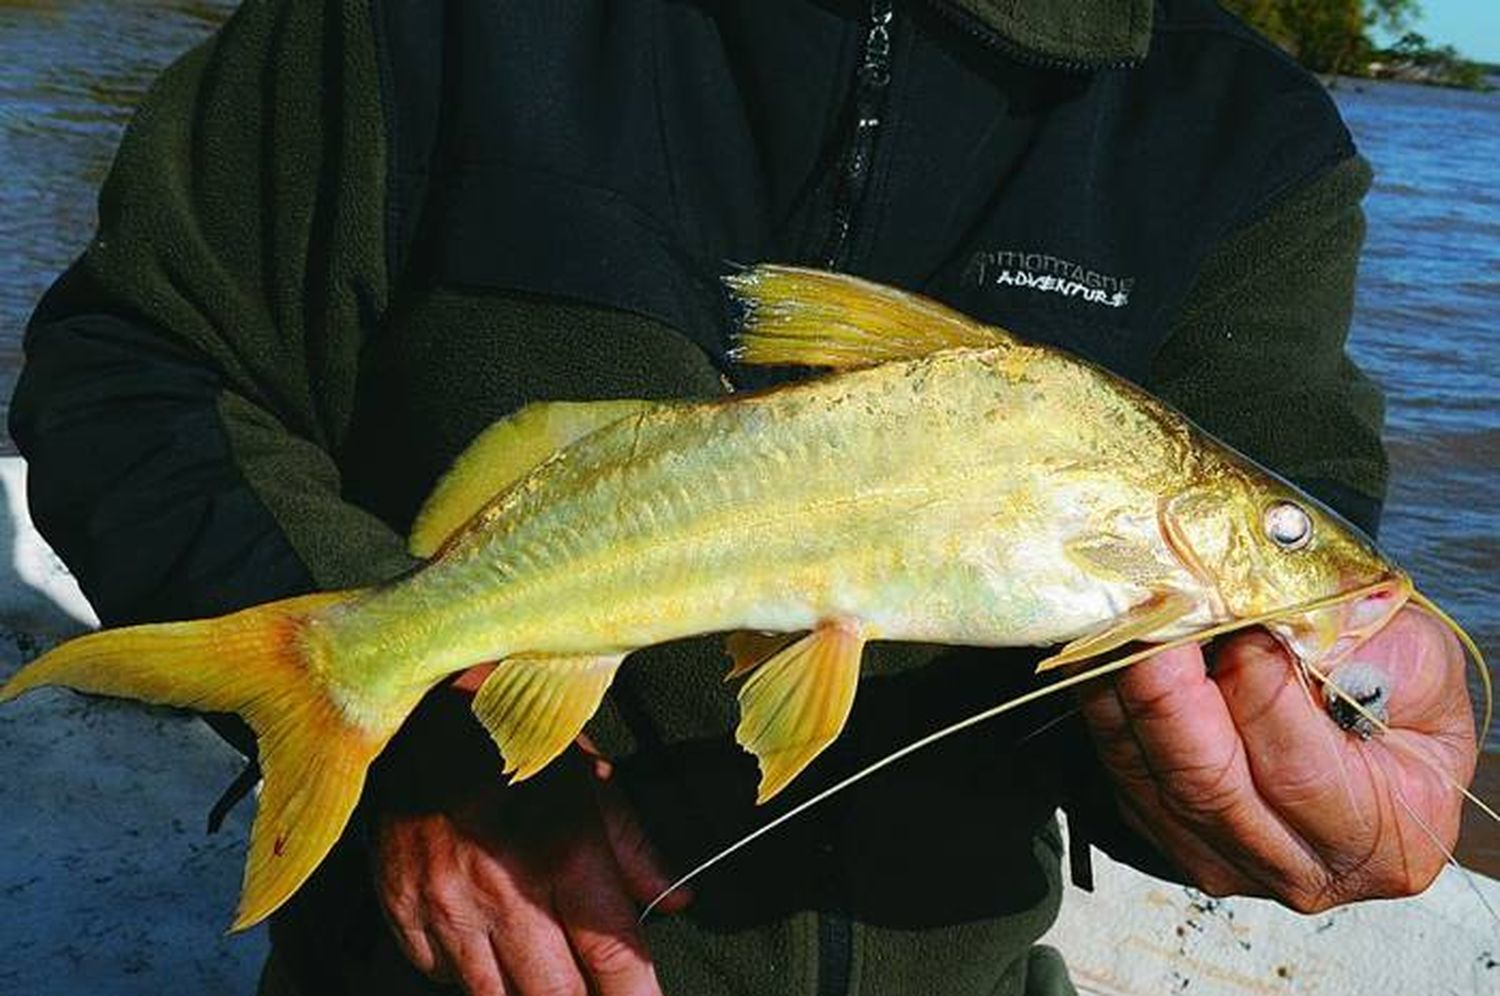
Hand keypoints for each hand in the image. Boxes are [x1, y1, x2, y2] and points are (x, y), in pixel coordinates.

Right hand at [372, 669, 688, 995]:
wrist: (418, 713)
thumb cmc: (515, 740)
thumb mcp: (590, 776)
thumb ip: (634, 846)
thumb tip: (674, 899)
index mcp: (565, 852)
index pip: (614, 957)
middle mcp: (507, 890)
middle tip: (594, 992)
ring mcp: (449, 907)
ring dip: (526, 991)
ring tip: (543, 969)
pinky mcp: (404, 913)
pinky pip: (442, 975)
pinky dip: (469, 972)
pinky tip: (485, 945)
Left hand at [1078, 606, 1477, 910]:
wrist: (1376, 712)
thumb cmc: (1399, 685)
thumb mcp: (1413, 654)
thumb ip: (1354, 646)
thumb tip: (1265, 620)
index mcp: (1382, 843)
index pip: (1297, 771)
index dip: (1259, 688)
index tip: (1237, 619)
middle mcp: (1297, 871)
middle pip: (1204, 785)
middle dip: (1165, 691)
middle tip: (1149, 618)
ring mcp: (1221, 860)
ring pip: (1145, 777)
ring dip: (1120, 692)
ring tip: (1118, 620)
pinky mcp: (1161, 832)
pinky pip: (1116, 769)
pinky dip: (1103, 704)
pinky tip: (1103, 650)